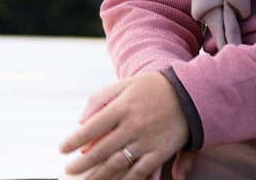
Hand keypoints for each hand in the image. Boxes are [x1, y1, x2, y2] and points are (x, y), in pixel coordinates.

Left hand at [60, 71, 188, 178]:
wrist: (192, 92)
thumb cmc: (155, 87)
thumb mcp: (126, 84)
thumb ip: (101, 99)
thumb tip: (81, 121)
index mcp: (124, 106)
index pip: (91, 127)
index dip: (74, 141)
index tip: (63, 150)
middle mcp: (134, 125)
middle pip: (101, 150)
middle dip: (81, 164)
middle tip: (69, 171)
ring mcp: (148, 140)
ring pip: (116, 164)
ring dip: (97, 176)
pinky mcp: (161, 151)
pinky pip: (140, 171)